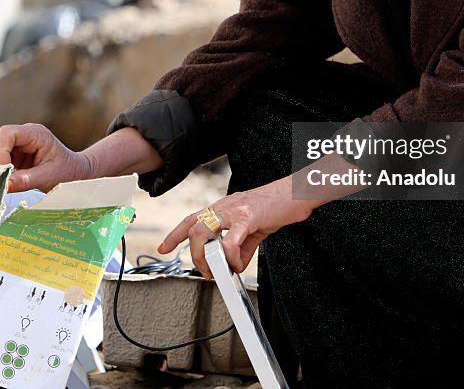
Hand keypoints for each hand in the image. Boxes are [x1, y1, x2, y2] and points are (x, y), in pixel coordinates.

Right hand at [0, 123, 92, 192]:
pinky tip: (10, 179)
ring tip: (8, 179)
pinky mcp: (15, 154)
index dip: (1, 150)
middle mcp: (25, 135)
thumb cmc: (67, 171)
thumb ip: (27, 180)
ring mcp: (19, 144)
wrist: (75, 173)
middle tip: (2, 177)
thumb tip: (5, 185)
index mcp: (36, 134)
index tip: (4, 169)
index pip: (8, 133)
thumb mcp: (49, 177)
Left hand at [159, 176, 311, 277]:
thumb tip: (234, 265)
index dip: (175, 234)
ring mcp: (234, 210)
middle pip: (193, 229)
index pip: (192, 219)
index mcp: (223, 208)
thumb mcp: (254, 228)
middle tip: (206, 271)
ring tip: (217, 270)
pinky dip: (231, 258)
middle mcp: (224, 207)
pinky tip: (239, 264)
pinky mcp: (248, 217)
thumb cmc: (278, 206)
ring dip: (205, 257)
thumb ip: (242, 246)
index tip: (164, 247)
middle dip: (194, 255)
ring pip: (203, 232)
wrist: (299, 192)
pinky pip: (230, 241)